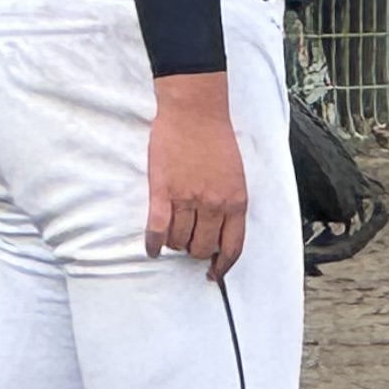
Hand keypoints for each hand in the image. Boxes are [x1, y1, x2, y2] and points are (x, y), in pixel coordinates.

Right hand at [148, 71, 249, 280]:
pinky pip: (156, 228)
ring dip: (175, 244)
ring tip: (173, 237)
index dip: (223, 266)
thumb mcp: (237, 175)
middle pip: (202, 247)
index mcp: (237, 201)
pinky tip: (151, 250)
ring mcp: (187, 199)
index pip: (233, 246)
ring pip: (178, 240)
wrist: (195, 113)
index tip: (215, 275)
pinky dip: (152, 243)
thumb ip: (230, 203)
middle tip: (189, 246)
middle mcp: (214, 205)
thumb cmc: (218, 141)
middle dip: (195, 252)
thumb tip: (222, 230)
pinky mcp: (162, 192)